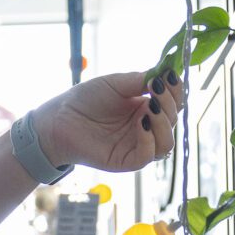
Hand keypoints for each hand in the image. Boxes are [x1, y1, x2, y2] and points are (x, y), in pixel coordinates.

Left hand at [31, 70, 182, 172]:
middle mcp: (145, 128)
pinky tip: (141, 123)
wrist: (58, 119)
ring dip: (163, 124)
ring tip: (151, 107)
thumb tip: (166, 74)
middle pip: (172, 121)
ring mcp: (137, 145)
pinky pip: (147, 155)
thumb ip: (140, 81)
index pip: (172, 103)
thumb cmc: (84, 99)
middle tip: (157, 90)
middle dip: (169, 104)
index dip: (176, 91)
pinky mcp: (126, 160)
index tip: (169, 77)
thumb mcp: (114, 84)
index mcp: (145, 108)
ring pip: (166, 143)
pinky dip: (149, 140)